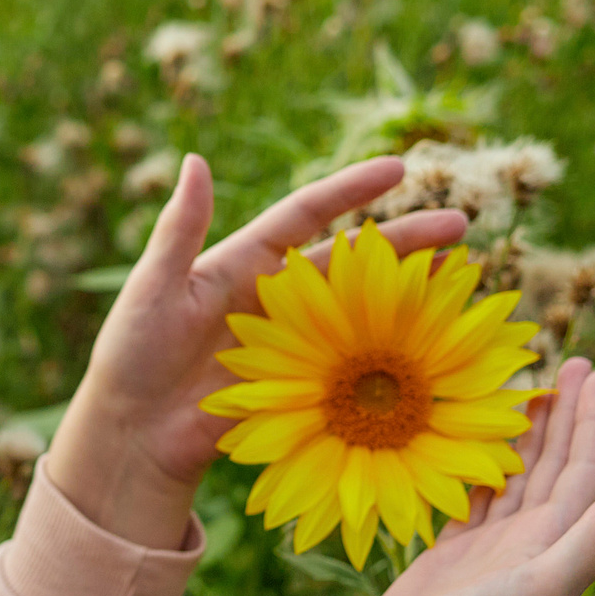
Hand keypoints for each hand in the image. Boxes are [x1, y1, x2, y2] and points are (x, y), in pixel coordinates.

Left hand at [45, 154, 466, 548]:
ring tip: (463, 277)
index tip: (399, 168)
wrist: (132, 435)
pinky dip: (393, 358)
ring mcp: (294, 344)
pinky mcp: (300, 388)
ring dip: (412, 294)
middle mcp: (278, 298)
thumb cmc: (131, 356)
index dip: (352, 191)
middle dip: (407, 240)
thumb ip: (179, 229)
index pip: (308, 215)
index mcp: (245, 263)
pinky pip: (355, 370)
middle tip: (462, 225)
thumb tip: (194, 160)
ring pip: (364, 311)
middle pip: (354, 262)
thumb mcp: (151, 288)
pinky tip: (434, 350)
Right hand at [335, 359, 594, 595]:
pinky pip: (473, 496)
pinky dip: (481, 465)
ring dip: (528, 434)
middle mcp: (531, 542)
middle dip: (566, 414)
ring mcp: (491, 549)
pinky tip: (479, 443)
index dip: (594, 420)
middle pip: (556, 464)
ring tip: (530, 389)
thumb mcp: (543, 589)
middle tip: (571, 360)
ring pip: (517, 476)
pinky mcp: (451, 555)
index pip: (586, 469)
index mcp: (557, 544)